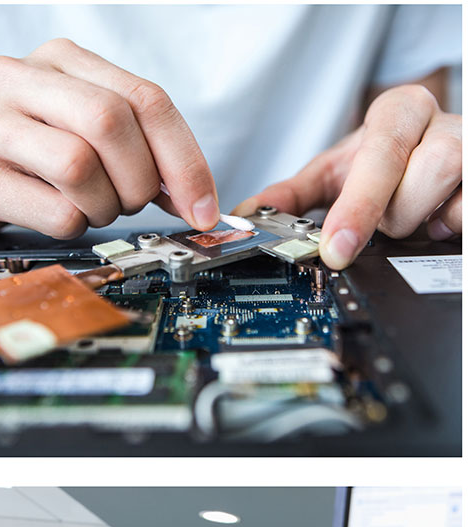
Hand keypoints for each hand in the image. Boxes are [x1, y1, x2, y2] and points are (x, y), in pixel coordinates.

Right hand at [0, 38, 217, 237]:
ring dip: (104, 205)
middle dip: (140, 179)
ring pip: (81, 166)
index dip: (184, 157)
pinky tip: (61, 216)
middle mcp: (19, 81)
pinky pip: (56, 211)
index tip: (201, 204)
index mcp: (58, 59)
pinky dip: (75, 225)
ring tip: (92, 207)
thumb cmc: (26, 151)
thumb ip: (129, 139)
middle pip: (112, 123)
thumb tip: (189, 191)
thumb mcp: (74, 122)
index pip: (143, 97)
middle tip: (134, 203)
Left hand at [234, 85, 460, 268]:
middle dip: (392, 213)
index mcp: (398, 113)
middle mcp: (442, 123)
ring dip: (418, 220)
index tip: (335, 247)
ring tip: (405, 218)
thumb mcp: (331, 172)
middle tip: (378, 219)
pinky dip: (451, 227)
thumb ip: (289, 195)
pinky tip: (435, 224)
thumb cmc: (378, 161)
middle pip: (424, 174)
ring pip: (450, 194)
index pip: (381, 154)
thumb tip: (245, 218)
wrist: (423, 142)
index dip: (358, 206)